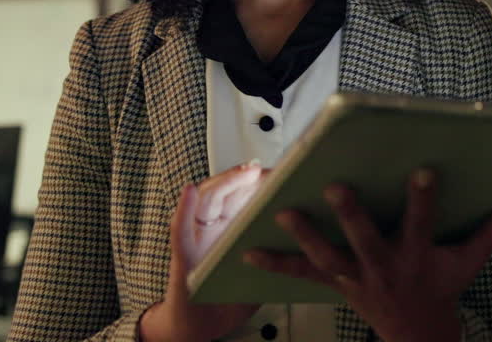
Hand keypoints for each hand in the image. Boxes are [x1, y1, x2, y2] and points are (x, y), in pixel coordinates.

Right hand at [139, 161, 268, 341]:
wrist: (197, 330)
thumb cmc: (228, 300)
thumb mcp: (260, 273)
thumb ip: (276, 253)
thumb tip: (311, 234)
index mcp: (230, 228)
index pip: (245, 195)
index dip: (262, 180)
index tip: (284, 171)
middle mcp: (211, 227)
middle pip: (227, 191)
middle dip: (248, 175)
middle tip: (269, 166)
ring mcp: (195, 238)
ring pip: (205, 201)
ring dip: (224, 183)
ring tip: (244, 172)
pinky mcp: (181, 257)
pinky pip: (180, 230)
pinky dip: (183, 210)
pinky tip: (189, 192)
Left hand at [244, 169, 491, 341]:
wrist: (417, 337)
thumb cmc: (441, 290)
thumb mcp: (468, 263)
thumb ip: (490, 232)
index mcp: (418, 257)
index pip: (422, 223)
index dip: (423, 199)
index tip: (423, 171)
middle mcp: (385, 267)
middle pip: (366, 240)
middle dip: (351, 215)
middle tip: (336, 186)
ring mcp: (357, 279)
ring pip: (328, 256)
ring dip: (306, 236)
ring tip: (284, 212)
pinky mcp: (336, 286)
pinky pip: (302, 275)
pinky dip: (276, 263)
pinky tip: (248, 250)